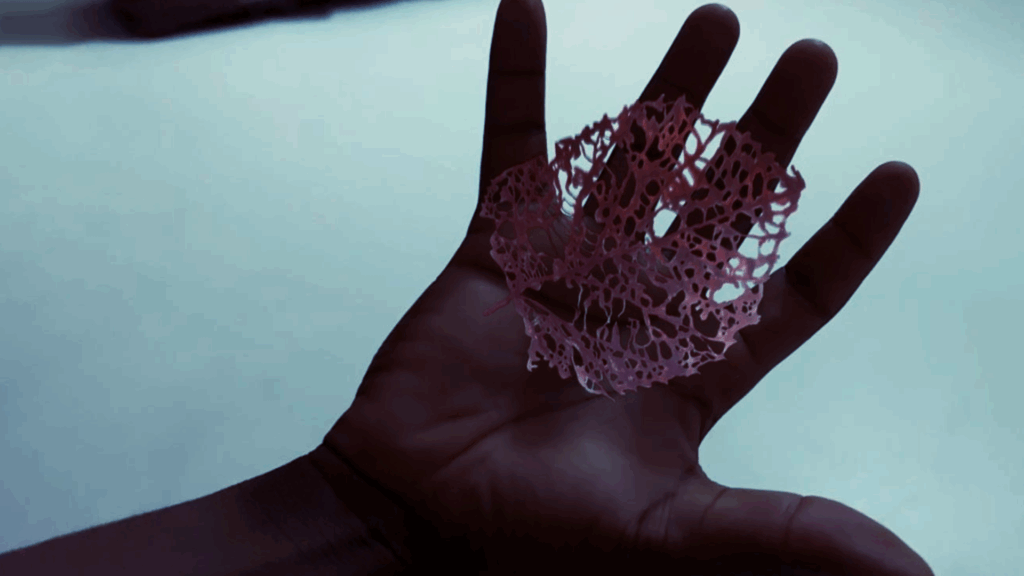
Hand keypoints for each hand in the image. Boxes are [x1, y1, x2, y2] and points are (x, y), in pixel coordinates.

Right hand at [323, 1, 928, 573]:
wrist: (416, 516)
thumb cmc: (540, 537)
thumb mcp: (674, 535)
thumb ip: (784, 533)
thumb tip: (913, 574)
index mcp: (694, 370)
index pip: (792, 295)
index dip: (848, 240)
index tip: (898, 172)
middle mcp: (641, 309)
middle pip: (723, 206)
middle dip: (770, 134)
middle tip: (815, 58)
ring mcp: (568, 272)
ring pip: (631, 162)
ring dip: (673, 88)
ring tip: (718, 19)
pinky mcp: (494, 249)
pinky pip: (507, 149)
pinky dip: (515, 81)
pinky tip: (527, 7)